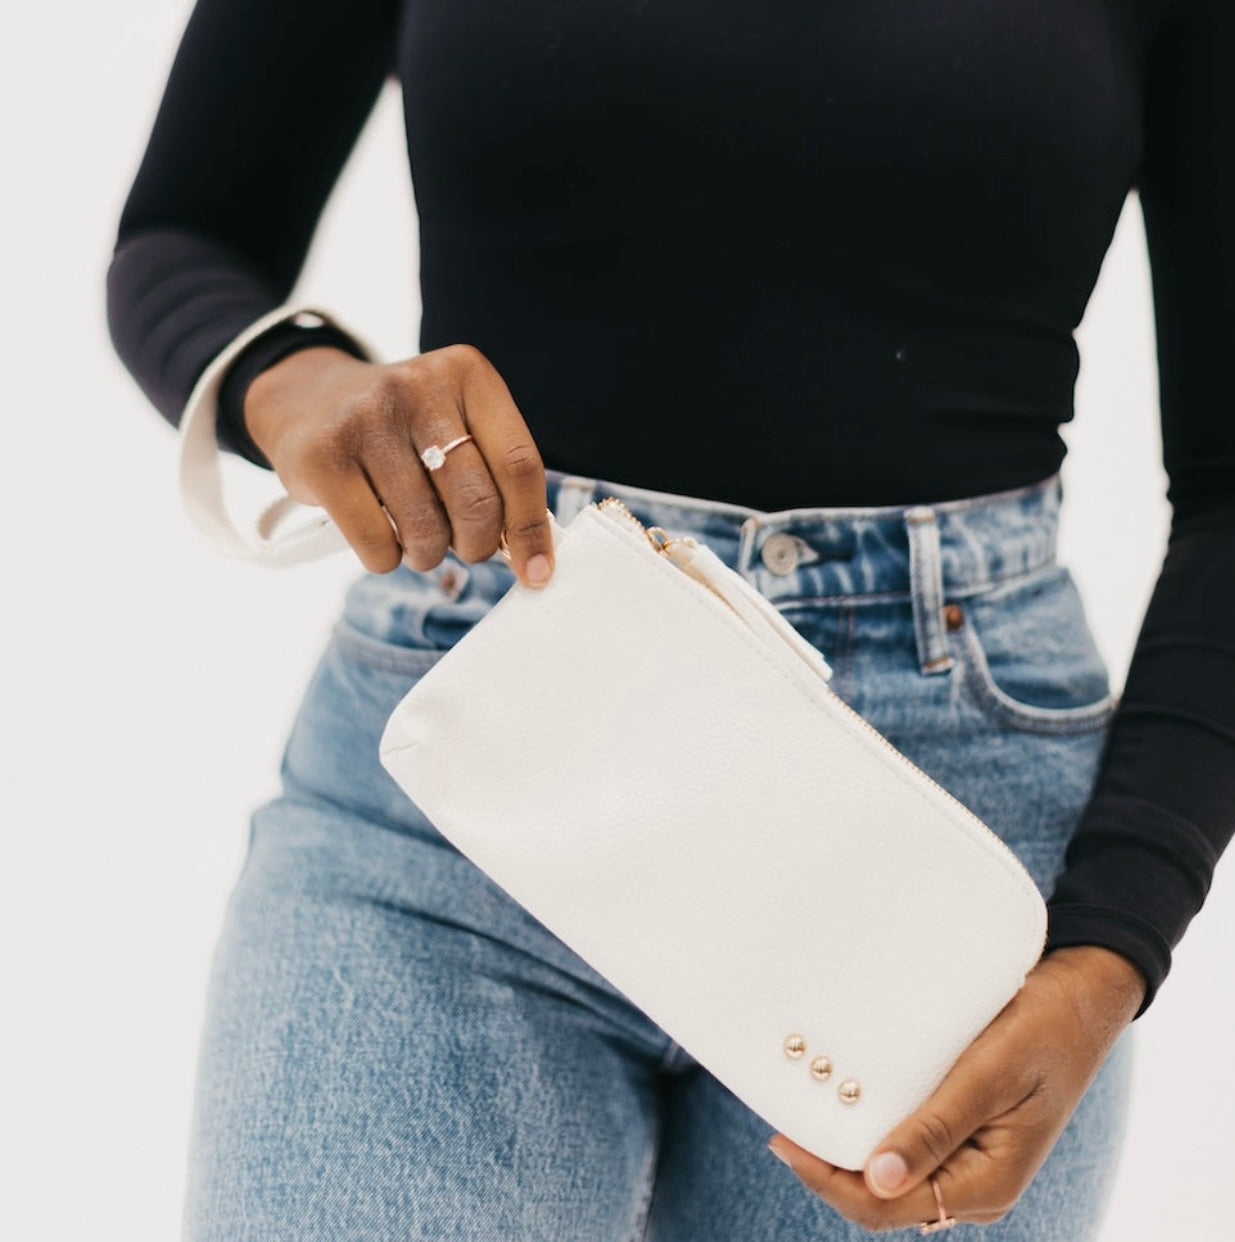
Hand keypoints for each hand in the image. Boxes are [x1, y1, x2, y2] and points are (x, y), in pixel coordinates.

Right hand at [244, 343, 554, 587]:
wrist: (308, 402)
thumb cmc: (404, 431)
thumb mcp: (458, 426)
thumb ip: (498, 476)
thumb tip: (533, 557)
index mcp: (468, 375)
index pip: (519, 464)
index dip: (531, 529)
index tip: (537, 573)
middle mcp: (418, 388)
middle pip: (477, 503)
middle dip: (476, 545)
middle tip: (463, 545)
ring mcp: (365, 420)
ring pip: (427, 530)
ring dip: (429, 553)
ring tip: (417, 535)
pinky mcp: (320, 458)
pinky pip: (377, 545)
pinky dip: (386, 558)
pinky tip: (380, 533)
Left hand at [766, 945, 1145, 1230]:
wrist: (1078, 1003)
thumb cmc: (1040, 1034)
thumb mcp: (988, 1077)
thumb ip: (936, 1130)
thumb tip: (878, 1180)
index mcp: (985, 1185)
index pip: (887, 1206)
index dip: (829, 1180)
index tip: (785, 1141)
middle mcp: (971, 1186)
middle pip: (881, 1198)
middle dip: (830, 1169)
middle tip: (782, 1125)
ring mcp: (965, 1162)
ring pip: (889, 1175)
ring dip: (847, 1153)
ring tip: (804, 1114)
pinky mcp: (958, 1134)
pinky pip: (904, 1145)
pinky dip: (870, 1130)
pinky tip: (844, 1102)